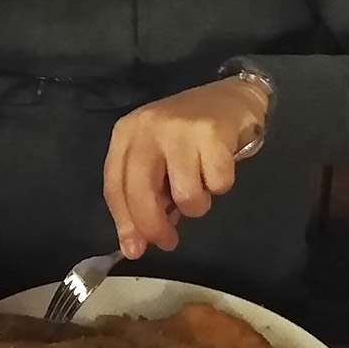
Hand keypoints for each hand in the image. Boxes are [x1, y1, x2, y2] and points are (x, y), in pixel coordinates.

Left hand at [104, 76, 267, 256]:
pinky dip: (220, 185)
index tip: (134, 250)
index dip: (124, 223)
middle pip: (141, 193)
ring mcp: (180, 129)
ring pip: (185, 195)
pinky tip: (219, 166)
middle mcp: (148, 128)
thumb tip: (137, 242)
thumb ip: (146, 192)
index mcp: (127, 134)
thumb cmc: (189, 134)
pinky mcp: (213, 134)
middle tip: (169, 242)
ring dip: (197, 203)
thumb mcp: (157, 156)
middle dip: (155, 227)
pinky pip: (217, 185)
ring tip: (202, 183)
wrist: (233, 97)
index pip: (115, 186)